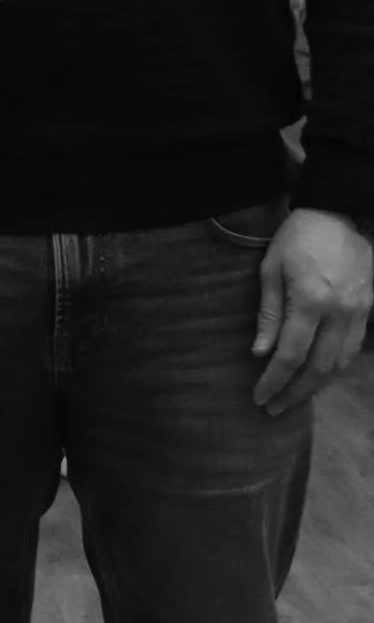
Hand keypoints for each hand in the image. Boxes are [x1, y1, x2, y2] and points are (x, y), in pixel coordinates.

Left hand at [252, 208, 372, 413]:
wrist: (338, 213)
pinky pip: (353, 348)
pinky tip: (318, 376)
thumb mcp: (270, 269)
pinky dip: (335, 367)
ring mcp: (359, 313)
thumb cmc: (296, 238)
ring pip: (341, 363)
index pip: (291, 354)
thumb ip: (268, 313)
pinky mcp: (368, 309)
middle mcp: (340, 312)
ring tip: (293, 398)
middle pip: (319, 367)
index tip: (259, 398)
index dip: (275, 380)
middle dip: (296, 392)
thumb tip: (260, 352)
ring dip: (317, 386)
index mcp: (312, 301)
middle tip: (274, 409)